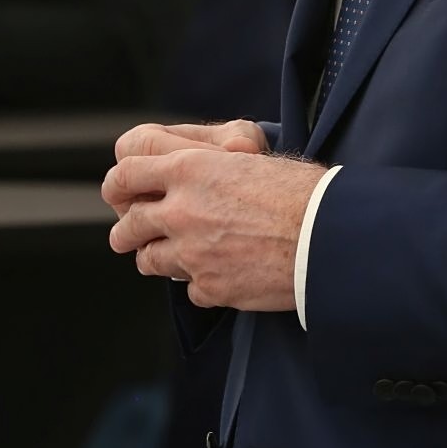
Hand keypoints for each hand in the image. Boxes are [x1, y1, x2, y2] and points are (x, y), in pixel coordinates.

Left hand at [103, 121, 323, 310]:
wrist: (328, 235)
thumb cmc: (302, 191)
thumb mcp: (250, 158)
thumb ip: (212, 167)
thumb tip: (197, 174)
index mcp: (190, 168)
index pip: (126, 173)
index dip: (118, 186)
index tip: (120, 194)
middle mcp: (182, 210)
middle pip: (127, 225)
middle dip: (128, 231)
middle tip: (134, 235)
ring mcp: (192, 253)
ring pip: (150, 261)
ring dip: (160, 258)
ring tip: (177, 257)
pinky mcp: (209, 287)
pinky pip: (189, 289)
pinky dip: (203, 283)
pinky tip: (225, 274)